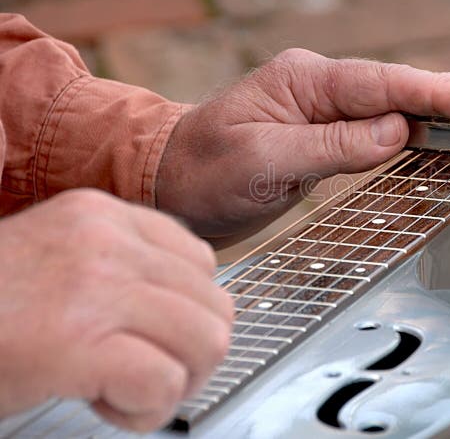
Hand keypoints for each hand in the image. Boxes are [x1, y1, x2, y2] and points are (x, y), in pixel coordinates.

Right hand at [0, 189, 232, 431]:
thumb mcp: (58, 259)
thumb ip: (120, 265)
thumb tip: (189, 305)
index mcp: (101, 215)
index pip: (201, 263)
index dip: (186, 313)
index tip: (147, 336)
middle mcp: (105, 241)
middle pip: (215, 305)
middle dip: (192, 354)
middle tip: (145, 372)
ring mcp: (94, 288)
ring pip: (208, 341)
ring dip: (176, 382)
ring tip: (125, 388)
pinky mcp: (76, 344)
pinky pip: (164, 382)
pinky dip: (146, 410)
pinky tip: (105, 404)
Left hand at [156, 48, 449, 245]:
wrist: (172, 183)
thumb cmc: (204, 171)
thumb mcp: (259, 162)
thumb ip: (330, 146)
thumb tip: (395, 134)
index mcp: (307, 80)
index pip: (387, 85)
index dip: (443, 94)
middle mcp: (326, 86)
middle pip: (413, 87)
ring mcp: (335, 109)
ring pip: (413, 107)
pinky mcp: (338, 134)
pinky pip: (398, 130)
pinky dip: (439, 132)